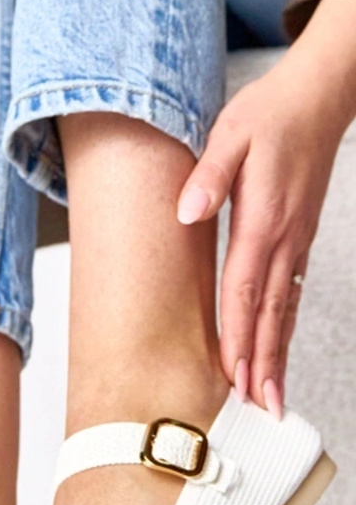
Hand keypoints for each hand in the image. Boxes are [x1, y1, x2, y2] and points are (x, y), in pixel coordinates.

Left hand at [175, 0, 355, 418]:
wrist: (318, 96)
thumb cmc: (271, 112)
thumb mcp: (230, 133)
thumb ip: (207, 175)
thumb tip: (186, 210)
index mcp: (263, 217)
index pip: (244, 287)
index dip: (238, 334)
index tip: (233, 373)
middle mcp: (285, 236)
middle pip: (271, 311)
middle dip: (264, 362)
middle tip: (261, 408)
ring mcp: (297, 239)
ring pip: (285, 307)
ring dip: (278, 353)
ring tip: (272, 396)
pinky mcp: (299, 236)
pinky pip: (291, 290)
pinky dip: (285, 325)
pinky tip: (279, 347)